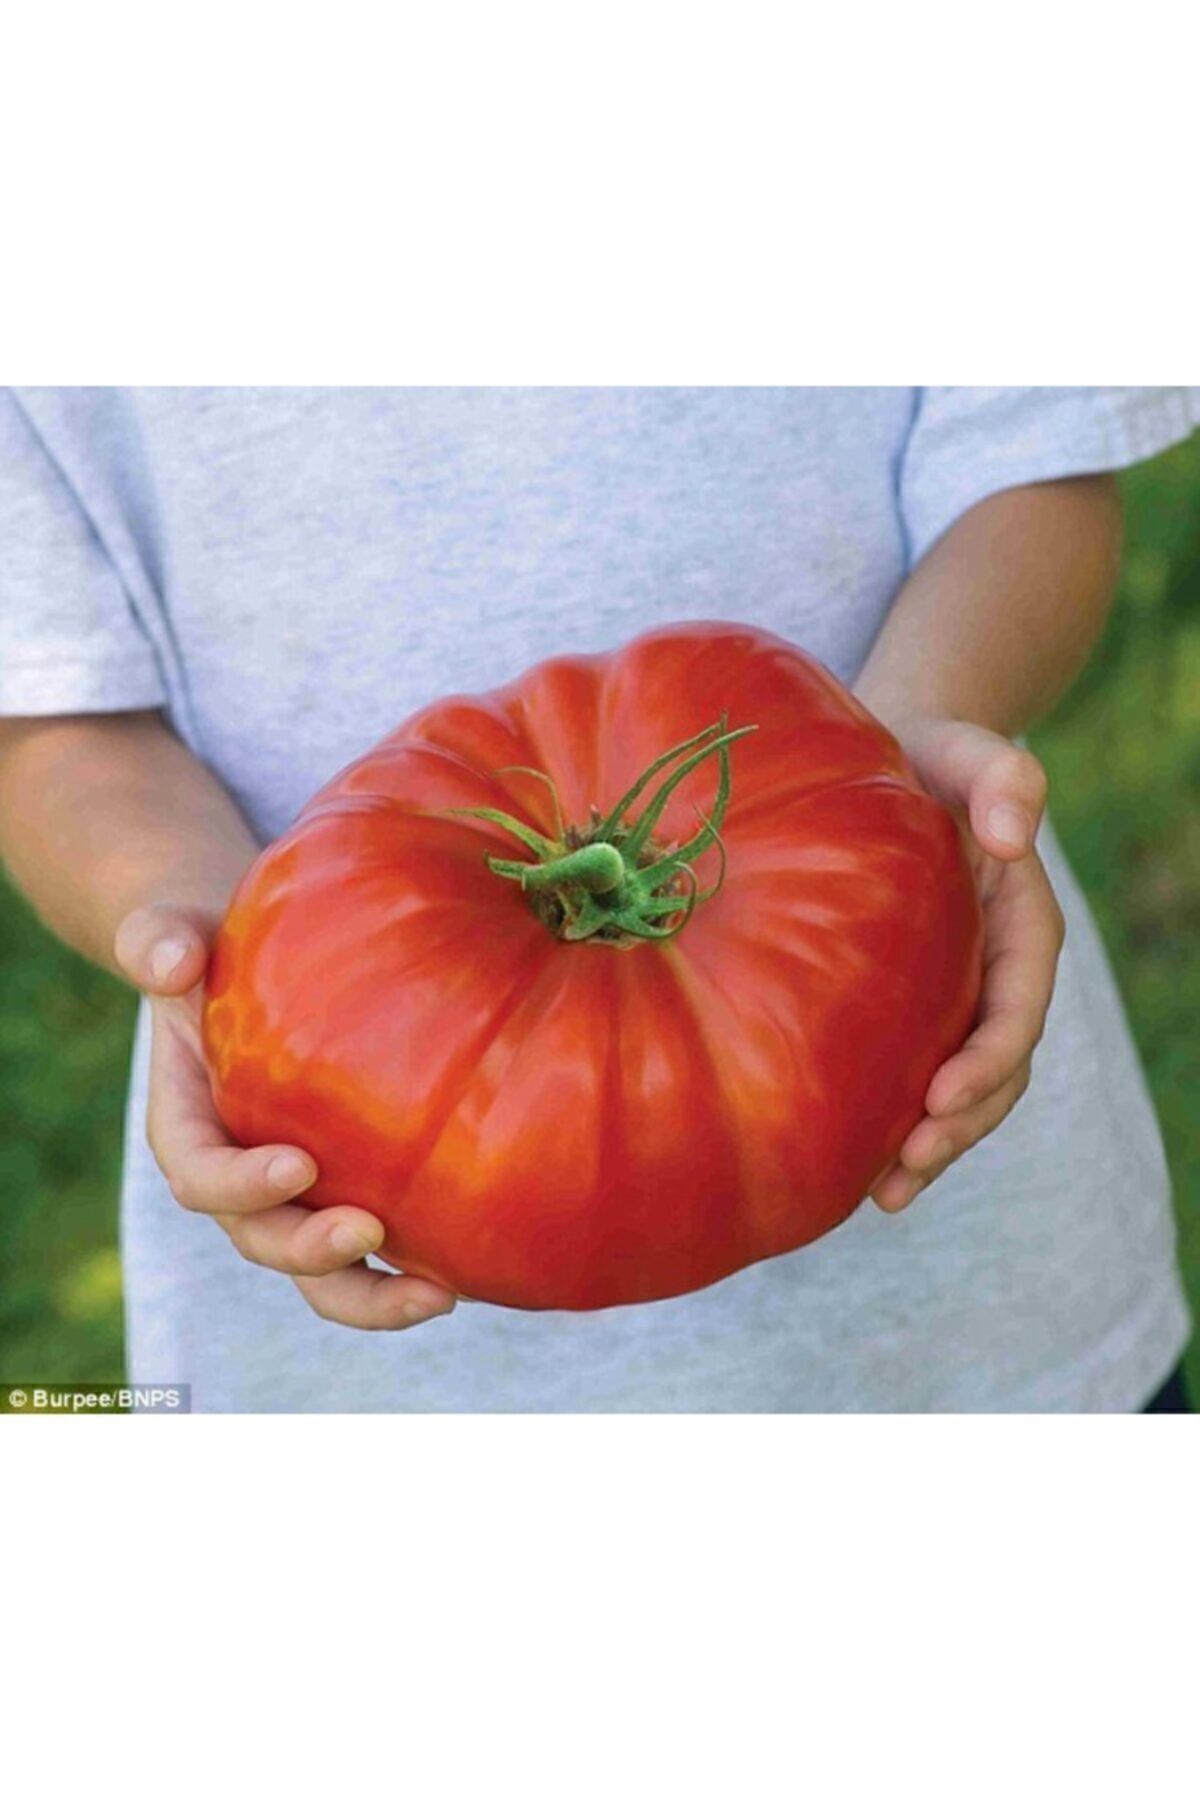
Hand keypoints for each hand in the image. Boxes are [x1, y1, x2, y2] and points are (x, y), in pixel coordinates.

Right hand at [113, 903, 456, 1329]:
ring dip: (375, 1295)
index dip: (240, 1184)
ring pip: (325, 1275)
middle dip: (311, 1250)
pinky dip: (416, 1270)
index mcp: (189, 1127)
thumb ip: (157, 942)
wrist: (250, 969)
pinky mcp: (351, 1193)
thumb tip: (170, 963)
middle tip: (366, 1231)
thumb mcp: (174, 935)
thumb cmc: (211, 950)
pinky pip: (378, 1251)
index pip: (200, 1175)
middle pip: (264, 1241)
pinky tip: (471, 1270)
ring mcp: (298, 1198)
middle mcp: (240, 1179)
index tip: (296, 1164)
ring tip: (439, 1294)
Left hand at [868, 719, 1065, 1212]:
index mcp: (1020, 927)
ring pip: (956, 1091)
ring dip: (927, 1146)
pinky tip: (845, 1167)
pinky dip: (888, 1124)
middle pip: (995, 1071)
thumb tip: (1014, 834)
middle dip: (958, 1127)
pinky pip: (908, 1076)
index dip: (989, 1059)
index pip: (1017, 1008)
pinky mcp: (906, 1009)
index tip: (942, 1094)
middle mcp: (993, 974)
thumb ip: (1004, 778)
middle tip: (904, 1170)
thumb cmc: (926, 753)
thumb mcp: (967, 750)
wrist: (887, 760)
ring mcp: (953, 997)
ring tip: (882, 1194)